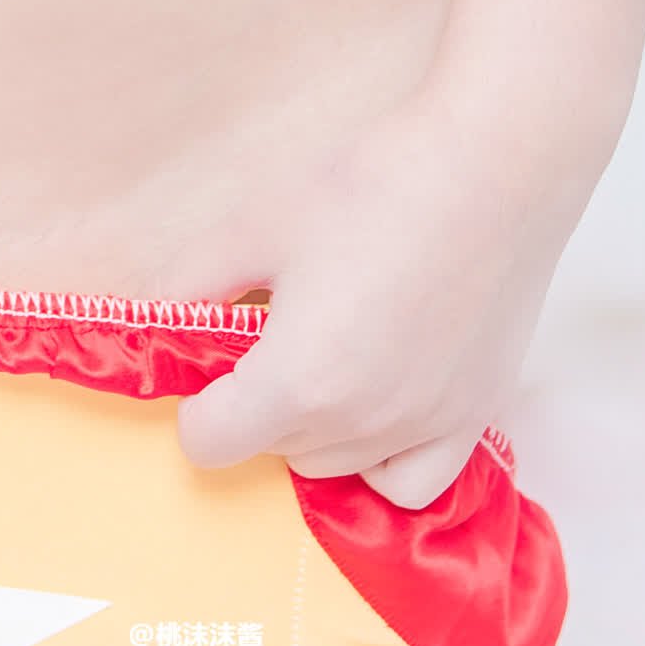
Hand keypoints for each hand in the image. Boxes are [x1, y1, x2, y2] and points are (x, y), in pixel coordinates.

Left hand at [174, 94, 591, 506]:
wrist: (493, 164)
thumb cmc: (374, 186)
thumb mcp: (256, 228)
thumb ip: (191, 286)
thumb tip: (151, 318)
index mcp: (297, 381)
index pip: (208, 445)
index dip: (198, 406)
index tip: (214, 363)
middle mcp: (361, 423)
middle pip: (273, 450)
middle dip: (257, 407)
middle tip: (273, 338)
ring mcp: (424, 427)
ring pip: (336, 465)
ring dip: (314, 429)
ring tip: (328, 356)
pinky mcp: (473, 414)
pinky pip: (412, 481)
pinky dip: (383, 460)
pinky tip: (377, 408)